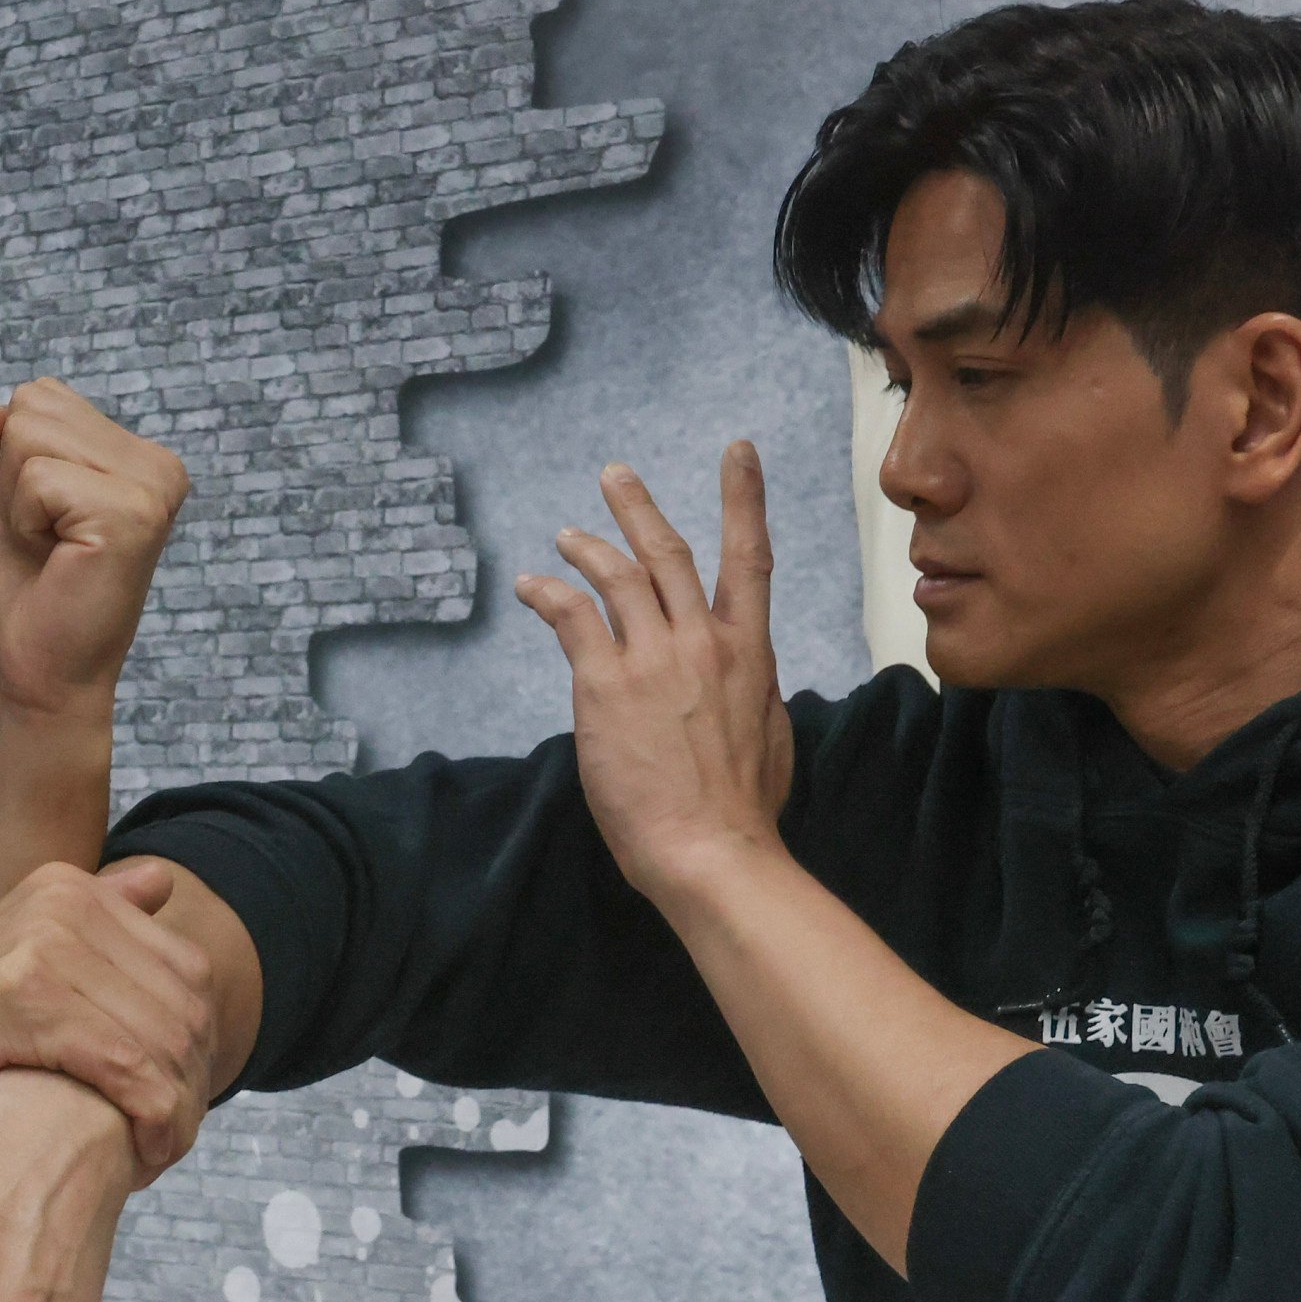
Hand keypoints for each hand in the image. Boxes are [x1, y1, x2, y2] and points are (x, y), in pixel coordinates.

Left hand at [0, 379, 189, 717]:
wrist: (34, 669)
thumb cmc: (26, 594)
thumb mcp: (0, 501)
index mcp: (137, 457)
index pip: (40, 395)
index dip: (10, 458)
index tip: (41, 519)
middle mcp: (156, 464)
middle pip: (32, 404)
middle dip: (10, 473)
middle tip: (42, 538)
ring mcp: (150, 487)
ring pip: (27, 433)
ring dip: (16, 499)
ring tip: (49, 547)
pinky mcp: (132, 514)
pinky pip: (35, 476)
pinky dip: (23, 520)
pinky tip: (56, 558)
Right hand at [0, 860, 216, 1170]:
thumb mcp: (25, 969)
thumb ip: (96, 926)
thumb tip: (161, 880)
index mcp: (69, 888)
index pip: (190, 972)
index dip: (200, 1051)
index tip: (177, 1110)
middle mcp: (63, 899)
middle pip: (187, 1007)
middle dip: (194, 1087)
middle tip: (169, 1145)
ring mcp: (43, 940)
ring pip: (166, 1041)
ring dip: (177, 1115)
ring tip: (152, 1157)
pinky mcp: (26, 993)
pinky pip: (129, 1066)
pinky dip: (150, 1121)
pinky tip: (136, 1161)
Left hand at [515, 445, 797, 912]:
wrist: (711, 848)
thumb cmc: (744, 807)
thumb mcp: (769, 733)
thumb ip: (755, 689)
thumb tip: (752, 674)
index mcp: (750, 652)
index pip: (750, 557)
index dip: (744, 498)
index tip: (738, 453)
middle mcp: (702, 640)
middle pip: (667, 553)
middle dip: (638, 508)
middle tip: (615, 476)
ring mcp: (652, 658)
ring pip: (616, 576)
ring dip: (587, 546)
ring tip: (566, 534)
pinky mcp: (604, 683)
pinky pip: (571, 617)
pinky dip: (548, 593)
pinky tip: (531, 586)